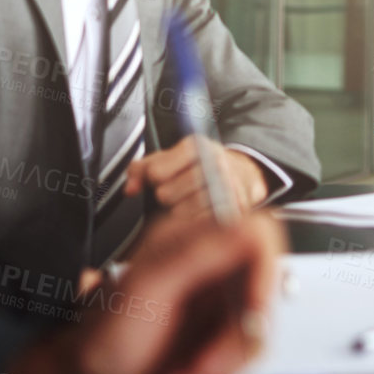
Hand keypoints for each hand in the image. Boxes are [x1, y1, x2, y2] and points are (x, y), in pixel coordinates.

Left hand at [10, 210, 284, 373]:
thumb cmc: (103, 337)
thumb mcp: (146, 289)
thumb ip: (195, 253)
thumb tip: (246, 226)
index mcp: (194, 238)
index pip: (260, 235)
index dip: (266, 274)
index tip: (251, 315)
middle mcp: (212, 264)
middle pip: (265, 290)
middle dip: (239, 336)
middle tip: (203, 363)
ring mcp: (218, 299)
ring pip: (260, 325)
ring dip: (227, 360)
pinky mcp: (221, 330)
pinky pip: (247, 349)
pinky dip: (222, 370)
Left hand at [127, 138, 270, 215]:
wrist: (244, 175)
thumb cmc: (200, 167)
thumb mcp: (171, 158)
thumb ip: (141, 169)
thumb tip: (130, 190)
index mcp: (195, 146)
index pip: (156, 172)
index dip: (154, 179)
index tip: (166, 177)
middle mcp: (214, 163)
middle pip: (166, 194)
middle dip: (169, 197)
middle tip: (180, 193)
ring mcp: (226, 187)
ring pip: (181, 214)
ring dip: (181, 213)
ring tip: (190, 204)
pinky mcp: (234, 210)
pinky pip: (198, 227)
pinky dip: (195, 226)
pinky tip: (200, 215)